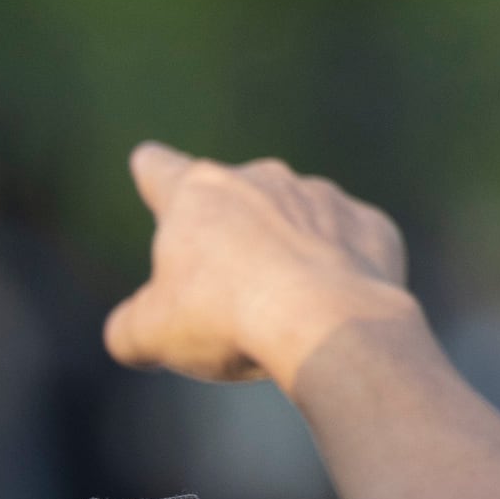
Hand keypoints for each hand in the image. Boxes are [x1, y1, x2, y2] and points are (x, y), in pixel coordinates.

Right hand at [102, 144, 423, 390]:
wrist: (326, 326)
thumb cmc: (225, 319)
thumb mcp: (149, 336)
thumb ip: (128, 330)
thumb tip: (128, 336)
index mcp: (198, 193)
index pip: (160, 169)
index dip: (152, 171)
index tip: (148, 162)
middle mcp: (261, 179)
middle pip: (234, 201)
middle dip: (228, 237)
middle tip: (224, 292)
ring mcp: (322, 198)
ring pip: (295, 222)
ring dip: (285, 254)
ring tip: (282, 311)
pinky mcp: (371, 227)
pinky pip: (347, 247)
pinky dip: (337, 272)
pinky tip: (330, 309)